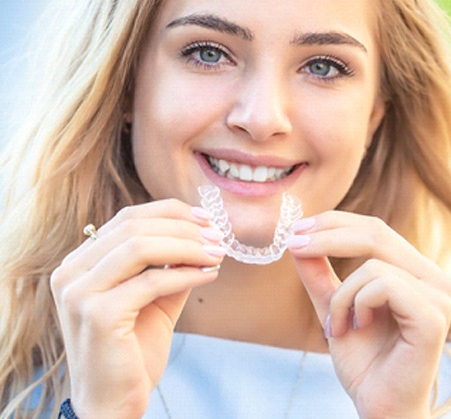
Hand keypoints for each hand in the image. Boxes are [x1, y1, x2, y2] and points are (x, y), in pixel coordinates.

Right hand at [51, 199, 225, 418]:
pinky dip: (186, 273)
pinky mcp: (98, 315)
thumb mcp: (154, 297)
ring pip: (141, 246)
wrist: (113, 405)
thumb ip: (170, 264)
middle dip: (183, 227)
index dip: (170, 212)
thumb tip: (203, 234)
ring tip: (217, 253)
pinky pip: (152, 281)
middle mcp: (71, 272)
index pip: (127, 218)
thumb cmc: (133, 350)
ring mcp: (79, 293)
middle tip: (218, 236)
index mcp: (80, 262)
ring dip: (187, 246)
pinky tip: (209, 275)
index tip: (206, 218)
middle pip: (134, 227)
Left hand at [287, 211, 450, 418]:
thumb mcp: (333, 305)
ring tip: (337, 326)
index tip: (297, 228)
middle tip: (294, 244)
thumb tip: (297, 238)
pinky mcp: (433, 316)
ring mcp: (438, 295)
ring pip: (372, 263)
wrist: (379, 406)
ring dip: (341, 295)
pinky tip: (358, 327)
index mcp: (414, 270)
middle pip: (375, 232)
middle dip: (327, 235)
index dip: (334, 222)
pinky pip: (382, 284)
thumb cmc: (363, 359)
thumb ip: (318, 273)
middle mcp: (433, 277)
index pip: (374, 228)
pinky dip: (356, 304)